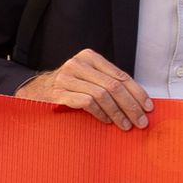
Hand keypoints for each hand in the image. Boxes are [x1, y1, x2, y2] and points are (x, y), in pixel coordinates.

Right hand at [21, 49, 151, 128]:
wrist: (34, 93)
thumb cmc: (68, 89)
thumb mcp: (88, 80)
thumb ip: (109, 84)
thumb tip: (139, 102)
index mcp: (90, 57)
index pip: (120, 75)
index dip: (137, 93)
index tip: (148, 108)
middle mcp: (78, 64)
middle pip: (113, 86)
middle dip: (131, 106)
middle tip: (141, 121)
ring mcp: (67, 77)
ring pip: (102, 95)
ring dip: (118, 113)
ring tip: (126, 125)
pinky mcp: (59, 92)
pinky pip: (87, 103)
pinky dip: (100, 113)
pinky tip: (107, 121)